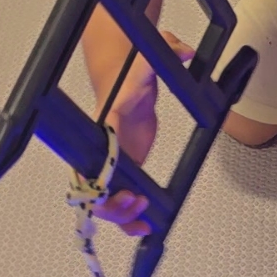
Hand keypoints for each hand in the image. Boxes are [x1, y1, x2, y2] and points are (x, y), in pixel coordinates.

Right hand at [93, 31, 193, 236]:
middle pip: (93, 191)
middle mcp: (100, 151)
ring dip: (122, 218)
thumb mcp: (146, 66)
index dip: (102, 185)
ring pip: (105, 202)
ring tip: (145, 221)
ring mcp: (111, 163)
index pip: (91, 163)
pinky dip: (130, 217)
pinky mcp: (126, 169)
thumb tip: (185, 51)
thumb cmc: (133, 76)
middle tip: (139, 203)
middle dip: (113, 207)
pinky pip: (120, 199)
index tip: (125, 191)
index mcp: (101, 129)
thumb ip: (164, 55)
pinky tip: (146, 225)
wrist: (132, 81)